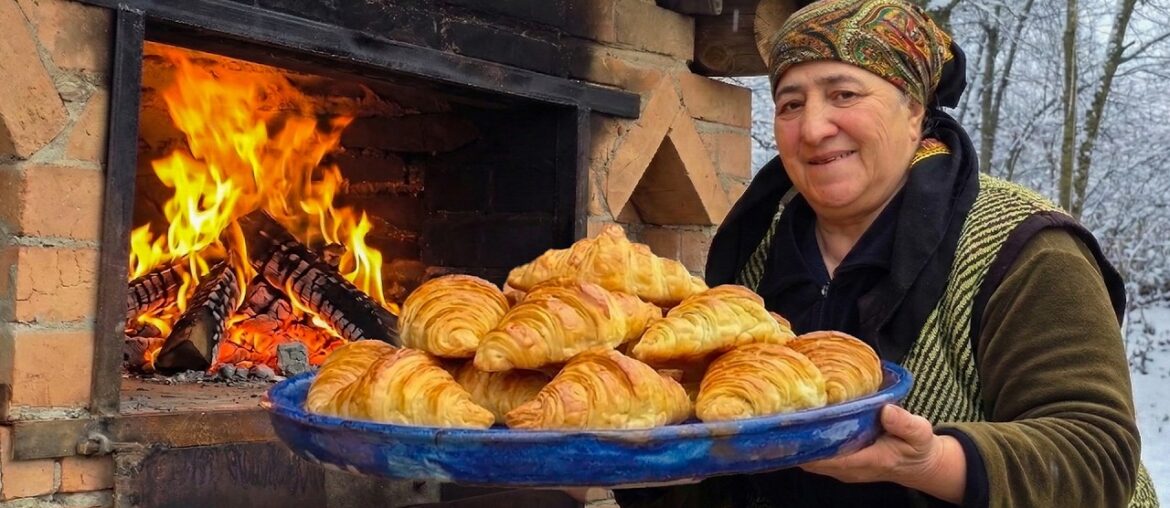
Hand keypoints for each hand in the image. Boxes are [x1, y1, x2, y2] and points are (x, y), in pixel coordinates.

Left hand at [799, 404, 964, 502]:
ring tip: (788, 414)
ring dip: (800, 440)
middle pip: (813, 459)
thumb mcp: (920, 434)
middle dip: (798, 440)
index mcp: (868, 461)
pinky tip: (801, 422)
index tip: (796, 426)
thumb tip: (886, 410)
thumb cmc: (918, 449)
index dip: (811, 445)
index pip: (831, 458)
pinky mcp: (840, 462)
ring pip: (811, 458)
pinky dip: (808, 440)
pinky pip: (816, 455)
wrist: (919, 464)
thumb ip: (905, 424)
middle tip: (785, 413)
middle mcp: (849, 469)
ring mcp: (842, 468)